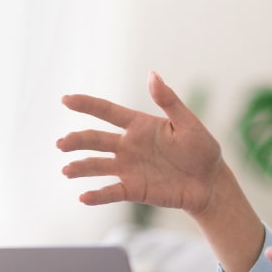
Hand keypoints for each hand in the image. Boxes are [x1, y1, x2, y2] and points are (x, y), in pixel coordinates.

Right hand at [58, 72, 224, 215]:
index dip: (86, 104)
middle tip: (61, 144)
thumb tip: (152, 74)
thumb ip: (169, 101)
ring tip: (66, 170)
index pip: (107, 112)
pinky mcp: (133, 189)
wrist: (210, 183)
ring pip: (97, 166)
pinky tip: (83, 197)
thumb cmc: (202, 149)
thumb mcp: (187, 123)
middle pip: (96, 140)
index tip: (66, 99)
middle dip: (76, 140)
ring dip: (81, 167)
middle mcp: (128, 146)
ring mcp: (129, 168)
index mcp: (139, 125)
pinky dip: (97, 195)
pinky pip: (111, 192)